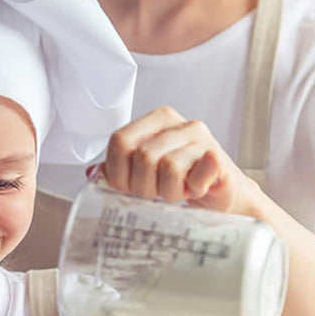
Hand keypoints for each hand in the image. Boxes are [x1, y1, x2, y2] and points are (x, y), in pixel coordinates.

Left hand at [103, 106, 257, 213]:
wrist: (221, 193)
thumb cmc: (180, 182)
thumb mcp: (144, 174)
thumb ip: (117, 171)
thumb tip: (93, 174)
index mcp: (155, 121)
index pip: (120, 141)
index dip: (118, 173)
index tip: (128, 188)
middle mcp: (179, 124)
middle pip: (142, 157)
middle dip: (143, 187)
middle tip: (156, 194)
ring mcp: (201, 139)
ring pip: (169, 168)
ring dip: (169, 193)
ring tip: (177, 193)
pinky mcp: (218, 158)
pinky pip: (195, 177)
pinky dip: (191, 191)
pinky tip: (195, 189)